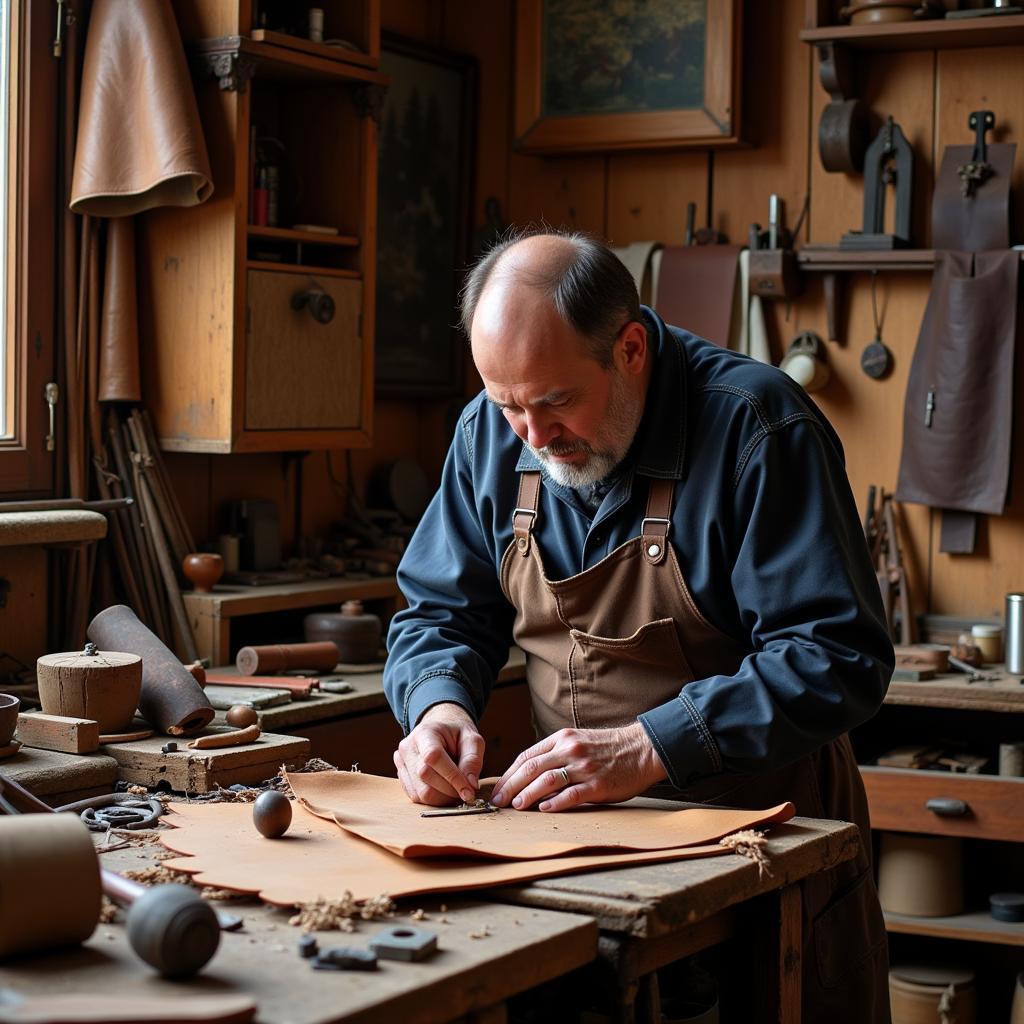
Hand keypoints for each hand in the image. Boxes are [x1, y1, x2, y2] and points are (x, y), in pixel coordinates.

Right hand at [393, 702, 483, 806]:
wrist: (440, 730)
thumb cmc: (457, 734)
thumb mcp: (472, 739)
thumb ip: (473, 760)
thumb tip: (470, 785)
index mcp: (425, 732)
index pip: (433, 757)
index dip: (452, 777)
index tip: (469, 791)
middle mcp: (408, 747)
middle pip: (425, 776)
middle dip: (450, 789)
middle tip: (466, 789)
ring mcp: (401, 762)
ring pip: (420, 792)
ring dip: (442, 797)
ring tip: (455, 787)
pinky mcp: (401, 777)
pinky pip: (416, 797)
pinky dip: (434, 799)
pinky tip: (443, 789)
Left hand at [490, 722, 667, 812]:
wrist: (642, 748)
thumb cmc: (608, 748)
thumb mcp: (578, 741)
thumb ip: (556, 755)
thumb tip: (529, 777)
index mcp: (562, 739)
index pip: (526, 756)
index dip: (509, 774)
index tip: (498, 789)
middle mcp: (570, 750)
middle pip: (532, 768)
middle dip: (511, 786)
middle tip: (499, 801)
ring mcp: (584, 767)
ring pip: (548, 780)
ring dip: (528, 794)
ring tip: (516, 806)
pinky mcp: (598, 784)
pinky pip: (572, 794)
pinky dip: (556, 802)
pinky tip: (544, 809)